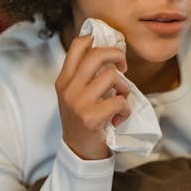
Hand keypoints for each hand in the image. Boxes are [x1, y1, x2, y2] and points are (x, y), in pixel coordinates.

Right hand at [55, 34, 130, 159]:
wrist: (79, 151)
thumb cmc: (83, 119)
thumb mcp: (75, 95)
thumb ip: (86, 75)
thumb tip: (109, 52)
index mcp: (64, 80)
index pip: (78, 45)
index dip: (97, 40)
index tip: (109, 51)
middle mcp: (69, 88)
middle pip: (97, 55)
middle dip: (117, 55)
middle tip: (123, 66)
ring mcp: (79, 103)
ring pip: (112, 76)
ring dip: (124, 88)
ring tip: (121, 99)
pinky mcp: (91, 117)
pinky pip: (119, 101)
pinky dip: (125, 109)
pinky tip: (119, 117)